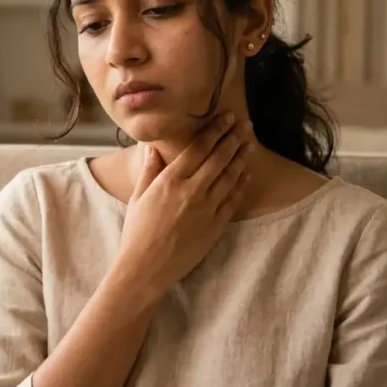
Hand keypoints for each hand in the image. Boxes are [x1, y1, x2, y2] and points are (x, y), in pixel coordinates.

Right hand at [117, 113, 253, 294]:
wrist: (146, 268)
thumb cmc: (137, 232)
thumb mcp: (137, 197)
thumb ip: (149, 171)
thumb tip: (153, 148)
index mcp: (170, 181)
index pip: (198, 148)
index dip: (215, 130)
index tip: (226, 118)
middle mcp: (191, 191)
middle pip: (219, 158)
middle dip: (234, 138)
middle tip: (245, 124)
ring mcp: (206, 209)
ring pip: (230, 177)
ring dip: (241, 158)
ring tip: (250, 144)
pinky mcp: (215, 226)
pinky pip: (233, 200)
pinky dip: (241, 184)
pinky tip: (245, 174)